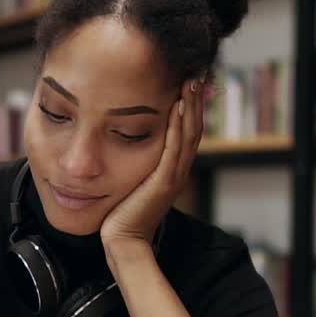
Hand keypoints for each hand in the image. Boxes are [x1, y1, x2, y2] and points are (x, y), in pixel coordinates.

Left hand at [100, 77, 205, 249]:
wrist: (122, 241)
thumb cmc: (121, 215)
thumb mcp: (132, 182)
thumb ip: (136, 165)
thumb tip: (126, 146)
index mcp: (171, 171)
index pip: (186, 134)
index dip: (190, 109)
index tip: (186, 85)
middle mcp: (177, 172)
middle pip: (192, 130)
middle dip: (194, 102)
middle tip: (194, 75)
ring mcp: (173, 177)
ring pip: (188, 135)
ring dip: (190, 107)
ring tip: (189, 83)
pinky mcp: (164, 182)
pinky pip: (174, 148)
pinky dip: (178, 126)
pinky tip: (178, 107)